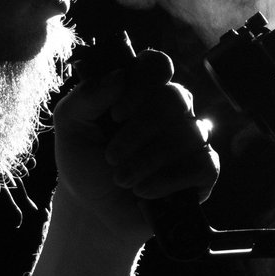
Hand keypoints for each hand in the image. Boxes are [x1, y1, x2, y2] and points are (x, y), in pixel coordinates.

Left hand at [53, 48, 219, 250]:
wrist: (93, 210)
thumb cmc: (84, 162)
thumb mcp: (70, 126)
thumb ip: (86, 97)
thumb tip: (118, 76)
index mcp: (141, 90)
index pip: (157, 65)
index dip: (142, 84)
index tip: (116, 114)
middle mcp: (171, 109)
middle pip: (176, 98)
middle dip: (140, 131)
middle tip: (111, 157)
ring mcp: (190, 138)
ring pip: (189, 132)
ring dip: (148, 160)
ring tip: (122, 179)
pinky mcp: (202, 170)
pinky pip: (204, 164)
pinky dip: (170, 180)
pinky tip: (145, 191)